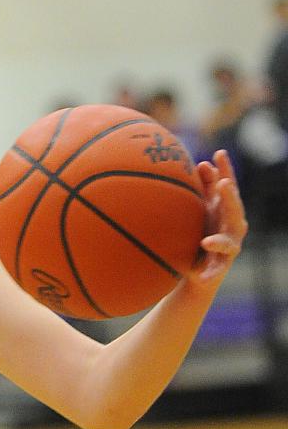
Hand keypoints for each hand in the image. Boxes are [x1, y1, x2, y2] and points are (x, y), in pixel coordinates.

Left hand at [191, 150, 247, 284]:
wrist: (196, 270)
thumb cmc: (197, 233)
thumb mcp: (199, 210)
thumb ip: (202, 189)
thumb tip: (201, 164)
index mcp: (224, 209)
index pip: (227, 187)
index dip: (226, 170)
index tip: (219, 153)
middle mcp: (231, 225)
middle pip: (234, 210)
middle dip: (230, 198)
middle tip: (223, 184)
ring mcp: (230, 245)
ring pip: (230, 240)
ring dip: (219, 240)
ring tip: (207, 241)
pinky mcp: (222, 265)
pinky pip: (217, 267)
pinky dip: (209, 270)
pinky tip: (198, 275)